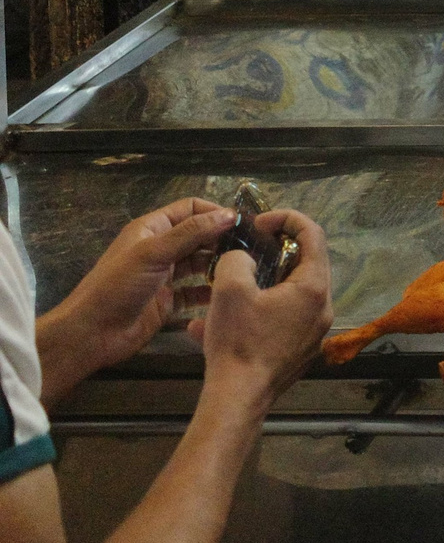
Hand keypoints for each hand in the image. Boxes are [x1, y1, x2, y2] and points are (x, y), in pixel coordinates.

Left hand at [38, 198, 236, 397]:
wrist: (91, 333)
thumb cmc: (118, 286)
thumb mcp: (153, 253)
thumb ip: (191, 233)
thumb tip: (230, 215)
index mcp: (151, 229)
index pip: (190, 209)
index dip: (215, 212)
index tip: (243, 223)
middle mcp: (160, 248)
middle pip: (198, 235)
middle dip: (222, 238)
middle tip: (253, 247)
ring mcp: (165, 275)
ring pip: (200, 262)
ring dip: (219, 264)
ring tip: (246, 268)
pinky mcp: (169, 301)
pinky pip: (196, 291)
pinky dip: (211, 290)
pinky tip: (230, 291)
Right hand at [190, 209, 332, 412]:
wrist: (238, 398)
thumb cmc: (238, 341)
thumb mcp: (230, 290)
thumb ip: (238, 259)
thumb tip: (244, 257)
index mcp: (314, 287)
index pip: (314, 234)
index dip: (287, 219)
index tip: (259, 224)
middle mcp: (324, 307)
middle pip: (306, 263)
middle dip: (275, 251)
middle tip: (246, 251)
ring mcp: (315, 331)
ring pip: (291, 293)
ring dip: (262, 283)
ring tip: (230, 286)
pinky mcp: (301, 350)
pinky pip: (283, 319)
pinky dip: (259, 311)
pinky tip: (221, 321)